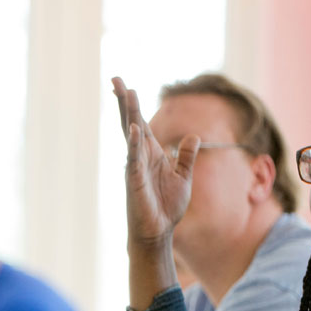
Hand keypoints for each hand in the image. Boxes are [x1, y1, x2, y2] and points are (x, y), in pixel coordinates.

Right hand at [112, 76, 199, 250]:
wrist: (158, 231)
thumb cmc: (167, 207)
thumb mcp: (183, 177)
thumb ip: (186, 156)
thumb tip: (194, 136)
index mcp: (150, 154)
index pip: (140, 123)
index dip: (132, 105)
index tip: (125, 85)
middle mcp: (140, 156)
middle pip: (130, 122)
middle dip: (124, 101)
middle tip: (115, 79)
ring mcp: (135, 167)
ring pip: (130, 135)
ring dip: (129, 113)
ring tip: (125, 92)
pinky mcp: (134, 181)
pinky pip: (133, 159)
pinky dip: (133, 144)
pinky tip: (134, 129)